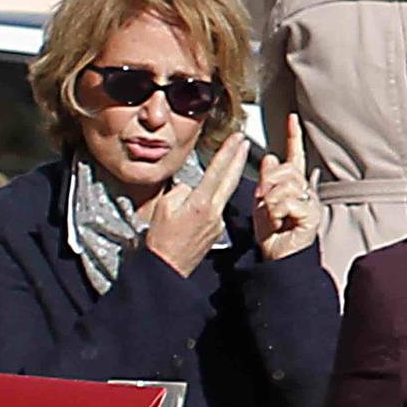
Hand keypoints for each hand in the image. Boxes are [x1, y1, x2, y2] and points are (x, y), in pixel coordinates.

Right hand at [145, 133, 248, 275]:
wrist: (168, 268)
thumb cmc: (161, 241)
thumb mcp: (164, 207)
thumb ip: (180, 191)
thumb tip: (190, 187)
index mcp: (201, 203)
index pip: (218, 170)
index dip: (229, 151)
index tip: (238, 138)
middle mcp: (214, 212)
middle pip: (230, 179)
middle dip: (239, 158)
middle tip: (244, 142)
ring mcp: (218, 223)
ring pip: (224, 194)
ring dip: (227, 178)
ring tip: (228, 163)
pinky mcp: (217, 232)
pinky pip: (216, 209)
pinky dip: (213, 201)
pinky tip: (202, 203)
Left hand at [253, 123, 319, 261]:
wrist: (278, 259)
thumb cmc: (272, 236)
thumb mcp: (261, 203)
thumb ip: (266, 180)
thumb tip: (269, 157)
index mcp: (292, 185)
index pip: (294, 155)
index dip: (293, 136)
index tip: (291, 118)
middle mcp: (305, 190)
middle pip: (286, 169)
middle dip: (269, 184)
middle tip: (265, 203)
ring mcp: (310, 202)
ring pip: (286, 184)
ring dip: (271, 201)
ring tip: (273, 216)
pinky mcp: (311, 215)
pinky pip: (289, 201)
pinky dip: (277, 212)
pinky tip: (280, 222)